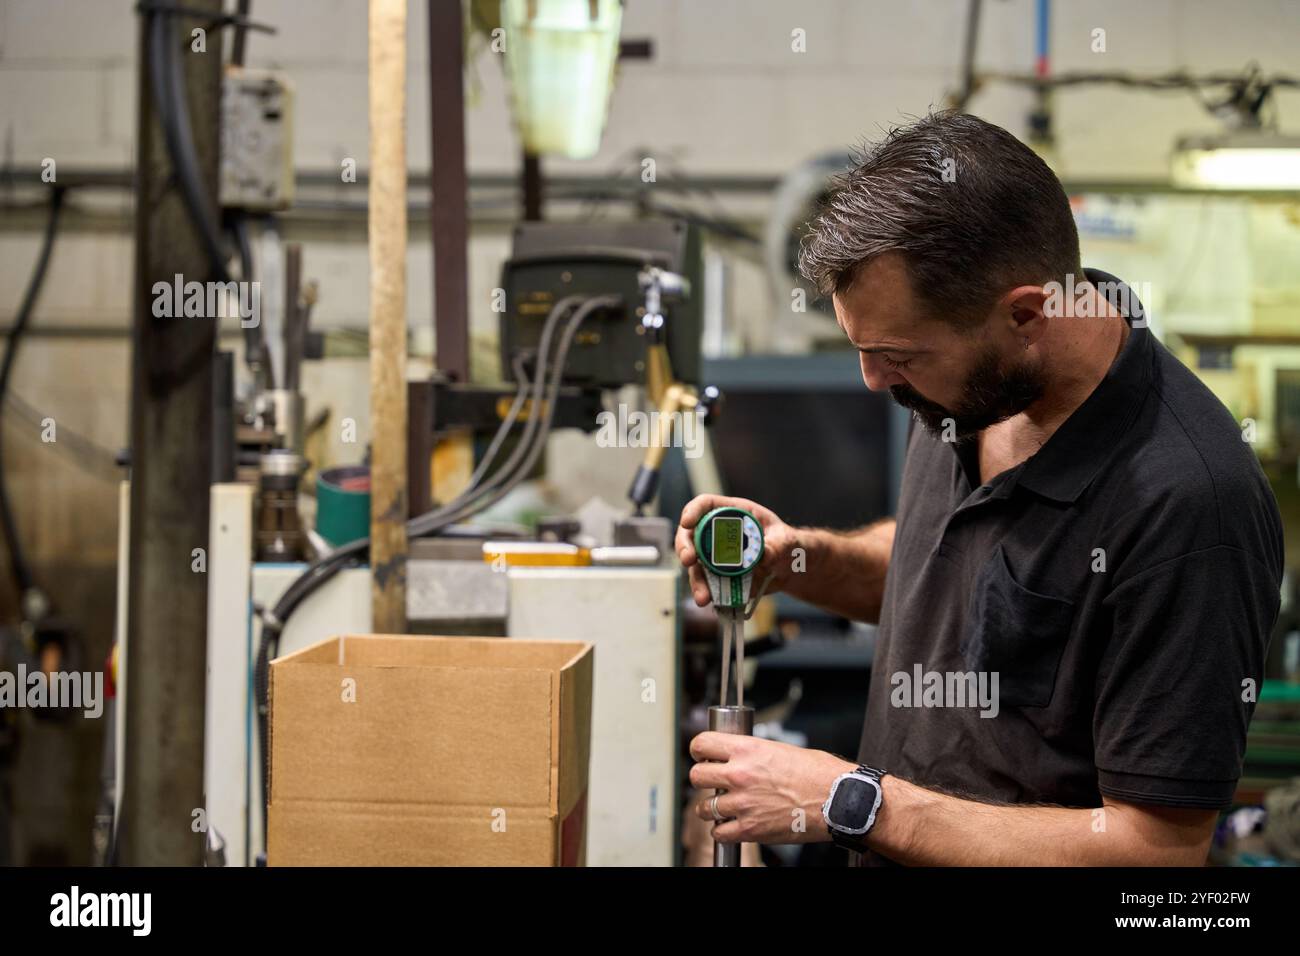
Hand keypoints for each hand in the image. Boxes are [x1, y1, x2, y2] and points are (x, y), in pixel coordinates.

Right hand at [675, 495, 797, 606]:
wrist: (789, 569)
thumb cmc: (786, 544)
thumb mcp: (786, 541)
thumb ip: (778, 545)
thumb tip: (765, 555)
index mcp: (733, 513)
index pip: (706, 505)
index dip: (693, 511)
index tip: (687, 522)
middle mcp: (718, 533)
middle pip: (691, 535)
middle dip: (685, 547)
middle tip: (689, 560)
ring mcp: (716, 556)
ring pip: (696, 565)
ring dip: (696, 580)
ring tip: (702, 596)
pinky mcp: (719, 576)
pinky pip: (707, 584)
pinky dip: (706, 593)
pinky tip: (708, 601)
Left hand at [689, 732, 854, 844]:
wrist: (837, 799)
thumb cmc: (818, 773)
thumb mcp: (781, 749)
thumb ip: (753, 753)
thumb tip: (739, 756)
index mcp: (748, 750)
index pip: (702, 744)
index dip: (698, 749)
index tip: (700, 754)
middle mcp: (741, 775)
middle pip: (696, 775)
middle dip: (701, 778)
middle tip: (709, 781)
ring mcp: (743, 803)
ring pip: (704, 807)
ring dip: (710, 808)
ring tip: (721, 807)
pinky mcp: (751, 828)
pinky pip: (720, 832)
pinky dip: (722, 830)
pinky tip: (731, 824)